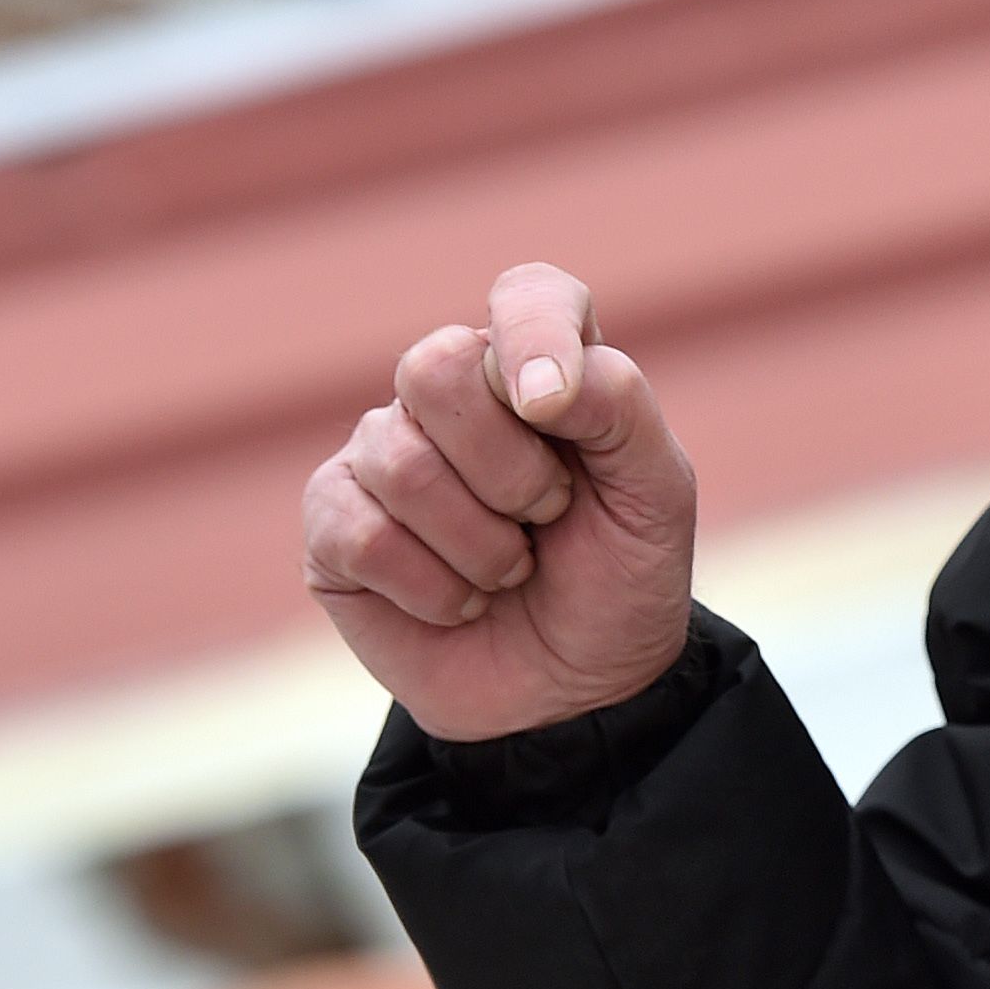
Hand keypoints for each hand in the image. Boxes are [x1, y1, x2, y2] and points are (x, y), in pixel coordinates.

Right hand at [304, 262, 697, 742]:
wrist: (577, 692)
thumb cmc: (619, 577)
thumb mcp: (656, 495)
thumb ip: (617, 407)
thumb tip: (536, 383)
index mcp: (537, 365)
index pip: (526, 296)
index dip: (533, 336)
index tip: (554, 409)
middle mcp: (448, 396)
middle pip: (433, 366)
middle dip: (509, 469)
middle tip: (547, 516)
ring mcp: (379, 456)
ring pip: (399, 461)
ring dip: (481, 544)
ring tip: (510, 570)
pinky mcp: (332, 526)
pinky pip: (360, 534)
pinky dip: (433, 588)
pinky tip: (459, 602)